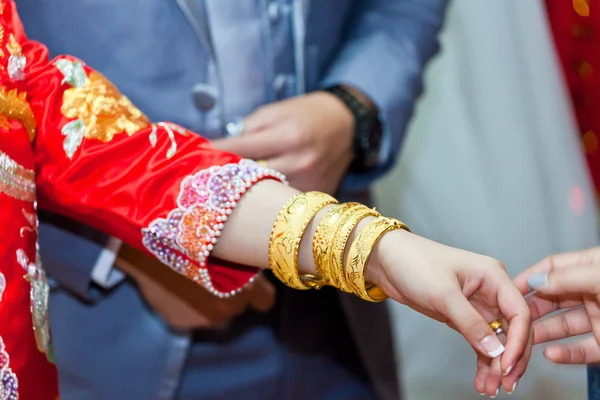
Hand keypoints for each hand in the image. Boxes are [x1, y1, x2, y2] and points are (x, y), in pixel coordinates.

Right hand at [116, 244, 274, 330]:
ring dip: (211, 303)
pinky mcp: (182, 324)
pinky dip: (187, 307)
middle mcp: (229, 305)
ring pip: (217, 315)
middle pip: (239, 306)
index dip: (259, 292)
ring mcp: (204, 318)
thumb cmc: (194, 233)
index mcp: (247, 286)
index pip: (266, 301)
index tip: (253, 284)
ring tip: (195, 281)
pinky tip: (177, 287)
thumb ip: (245, 260)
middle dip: (233, 295)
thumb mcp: (228, 243)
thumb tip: (257, 260)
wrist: (150, 240)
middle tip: (218, 275)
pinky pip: (192, 318)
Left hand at [211, 91, 354, 193]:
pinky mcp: (317, 195)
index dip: (214, 154)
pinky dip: (270, 202)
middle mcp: (299, 162)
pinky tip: (258, 200)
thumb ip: (249, 130)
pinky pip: (285, 203)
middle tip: (202, 182)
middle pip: (250, 180)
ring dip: (246, 196)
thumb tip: (223, 150)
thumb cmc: (306, 114)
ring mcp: (310, 183)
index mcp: (286, 136)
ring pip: (267, 198)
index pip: (240, 149)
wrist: (348, 125)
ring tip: (226, 193)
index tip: (192, 158)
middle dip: (225, 179)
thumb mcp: (276, 111)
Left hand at [371, 230, 530, 396]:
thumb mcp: (443, 293)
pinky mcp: (464, 316)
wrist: (388, 260)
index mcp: (494, 276)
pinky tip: (482, 379)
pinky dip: (483, 360)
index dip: (517, 342)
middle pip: (513, 330)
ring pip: (498, 340)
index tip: (507, 366)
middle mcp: (491, 290)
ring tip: (490, 389)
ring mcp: (479, 304)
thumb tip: (495, 350)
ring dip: (496, 365)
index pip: (519, 313)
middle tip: (505, 384)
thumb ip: (470, 322)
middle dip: (511, 358)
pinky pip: (481, 341)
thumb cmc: (415, 263)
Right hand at [514, 247, 599, 363]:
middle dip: (529, 310)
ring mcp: (599, 318)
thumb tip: (537, 280)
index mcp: (592, 267)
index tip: (508, 287)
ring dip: (541, 333)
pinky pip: (581, 350)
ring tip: (521, 340)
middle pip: (552, 299)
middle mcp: (592, 291)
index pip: (552, 268)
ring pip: (562, 326)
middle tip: (508, 318)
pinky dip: (565, 354)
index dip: (530, 276)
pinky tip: (551, 354)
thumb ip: (568, 277)